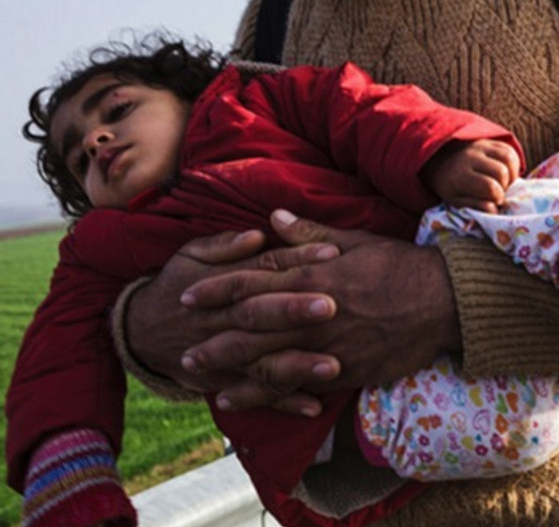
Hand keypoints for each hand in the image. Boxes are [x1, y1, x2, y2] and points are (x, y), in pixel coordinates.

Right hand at [124, 228, 341, 413]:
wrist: (142, 330)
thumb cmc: (180, 282)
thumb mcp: (192, 254)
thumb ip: (226, 244)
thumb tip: (256, 234)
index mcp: (224, 283)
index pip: (264, 268)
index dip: (296, 259)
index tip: (332, 253)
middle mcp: (225, 320)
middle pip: (261, 314)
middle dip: (294, 311)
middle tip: (331, 306)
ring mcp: (226, 355)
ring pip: (261, 360)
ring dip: (297, 366)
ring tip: (333, 366)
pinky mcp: (227, 381)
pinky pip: (257, 395)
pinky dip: (285, 403)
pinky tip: (315, 407)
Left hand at [179, 210, 460, 411]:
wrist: (447, 302)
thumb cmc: (403, 266)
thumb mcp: (359, 240)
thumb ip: (310, 232)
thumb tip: (271, 218)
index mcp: (319, 274)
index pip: (257, 280)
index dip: (218, 288)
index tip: (188, 295)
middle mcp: (318, 312)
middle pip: (254, 325)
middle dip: (214, 335)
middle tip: (181, 344)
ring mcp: (332, 345)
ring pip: (270, 360)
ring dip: (230, 369)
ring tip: (200, 373)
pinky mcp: (347, 371)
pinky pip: (299, 385)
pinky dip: (266, 394)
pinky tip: (240, 399)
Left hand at [420, 138, 520, 212]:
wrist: (440, 162)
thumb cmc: (450, 187)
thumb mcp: (456, 201)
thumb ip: (475, 207)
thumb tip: (495, 210)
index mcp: (461, 176)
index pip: (490, 186)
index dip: (498, 197)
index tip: (495, 201)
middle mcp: (471, 157)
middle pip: (501, 171)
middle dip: (505, 186)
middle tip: (500, 191)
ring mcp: (480, 146)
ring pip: (508, 157)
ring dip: (512, 173)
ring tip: (505, 182)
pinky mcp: (488, 141)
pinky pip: (509, 149)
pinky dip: (513, 163)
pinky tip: (507, 173)